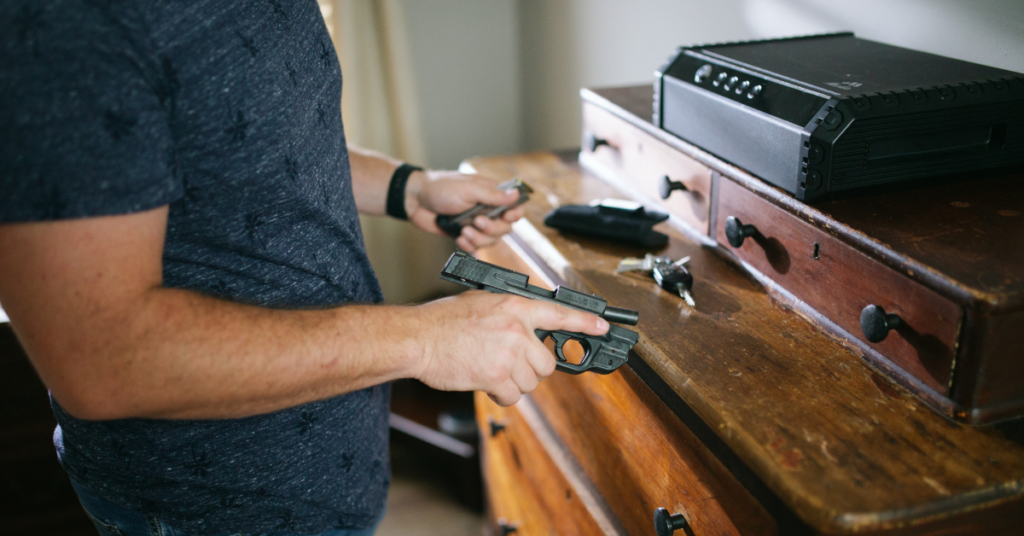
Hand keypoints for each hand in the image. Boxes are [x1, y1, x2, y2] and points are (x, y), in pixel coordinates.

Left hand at [405, 170, 525, 251]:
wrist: (414, 199)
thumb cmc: (440, 188)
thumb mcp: (468, 189)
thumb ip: (493, 195)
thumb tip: (516, 194)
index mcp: (491, 193)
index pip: (514, 206)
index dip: (515, 214)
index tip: (507, 217)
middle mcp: (486, 209)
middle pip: (504, 228)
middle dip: (492, 229)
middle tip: (477, 222)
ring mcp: (475, 223)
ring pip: (491, 240)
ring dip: (479, 239)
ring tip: (464, 231)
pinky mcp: (464, 234)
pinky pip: (475, 247)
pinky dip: (469, 246)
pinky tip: (458, 238)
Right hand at [413, 290, 608, 405]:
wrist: (419, 338)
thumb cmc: (444, 320)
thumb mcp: (482, 302)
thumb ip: (509, 313)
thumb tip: (528, 327)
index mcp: (516, 307)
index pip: (560, 314)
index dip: (585, 323)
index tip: (603, 328)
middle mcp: (518, 330)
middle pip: (547, 363)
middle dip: (530, 368)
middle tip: (507, 362)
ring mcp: (509, 354)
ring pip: (531, 382)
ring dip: (512, 381)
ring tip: (486, 366)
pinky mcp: (497, 377)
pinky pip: (512, 396)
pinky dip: (499, 393)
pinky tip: (481, 378)